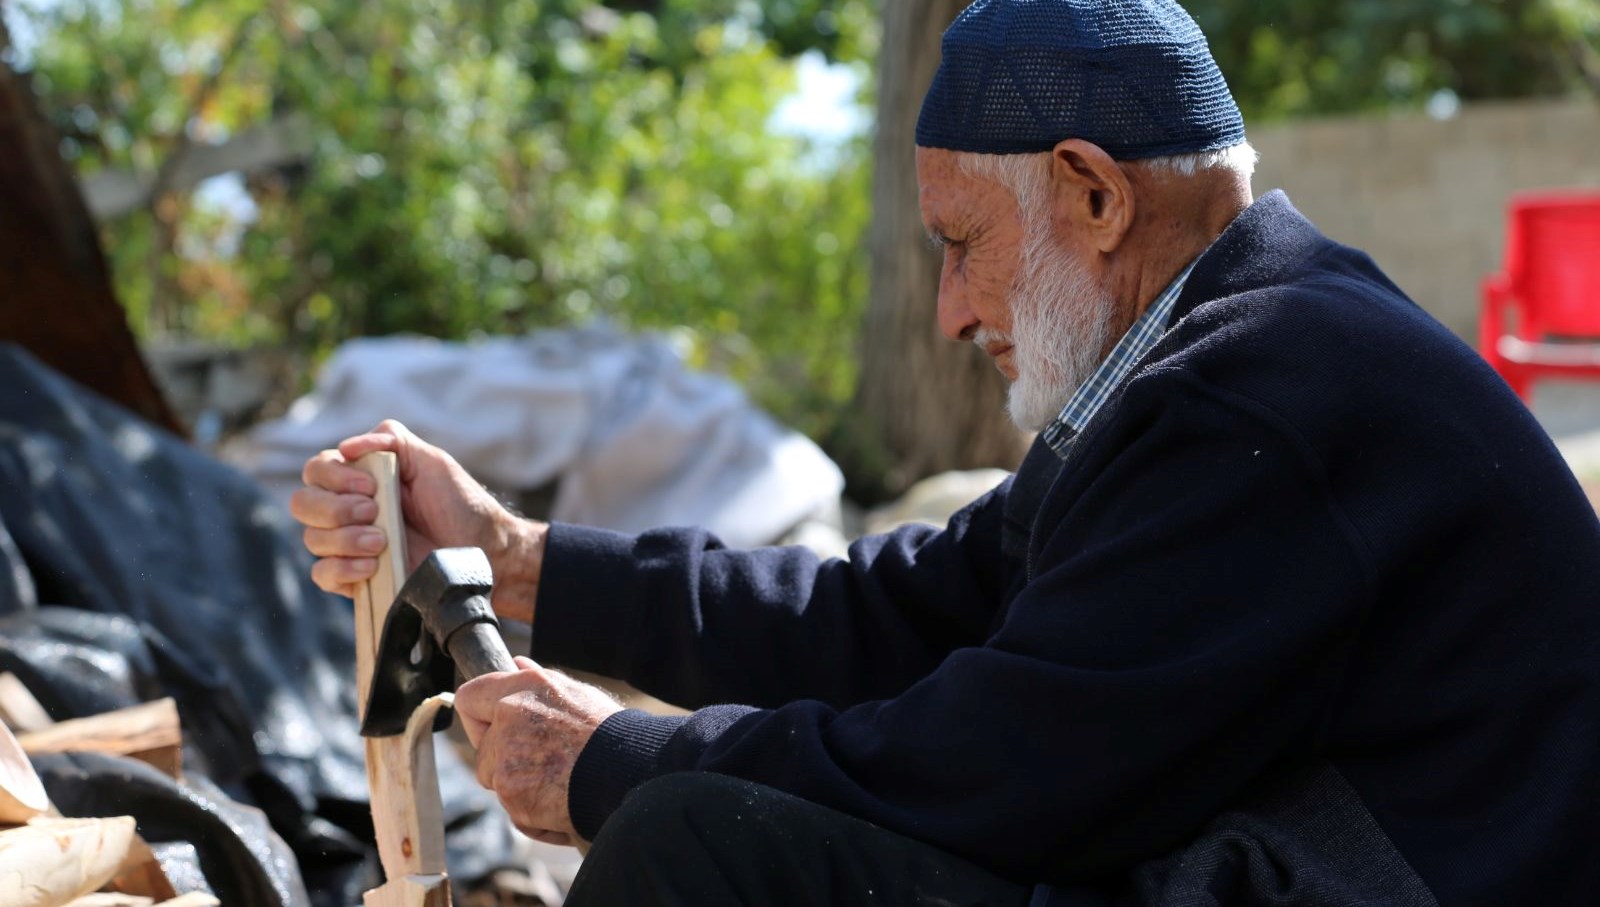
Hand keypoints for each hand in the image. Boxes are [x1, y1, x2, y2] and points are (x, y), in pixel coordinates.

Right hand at [290, 419, 545, 621]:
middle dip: (335, 508)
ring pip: (312, 539)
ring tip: (383, 543)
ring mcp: (348, 545)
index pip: (316, 470)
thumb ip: (392, 440)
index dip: (335, 477)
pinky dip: (342, 568)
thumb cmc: (459, 504)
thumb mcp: (431, 461)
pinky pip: (322, 574)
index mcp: (358, 479)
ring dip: (345, 538)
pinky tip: (372, 566)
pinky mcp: (355, 578)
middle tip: (374, 513)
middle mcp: (346, 510)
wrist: (485, 551)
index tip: (372, 488)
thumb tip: (347, 447)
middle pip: (303, 504)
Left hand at [455, 656, 624, 846]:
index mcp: (523, 688)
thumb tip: (516, 663)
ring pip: (498, 783)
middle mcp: (508, 718)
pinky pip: (515, 812)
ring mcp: (506, 760)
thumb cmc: (608, 732)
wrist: (632, 772)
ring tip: (560, 782)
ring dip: (520, 788)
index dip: (479, 716)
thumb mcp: (575, 694)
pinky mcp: (512, 796)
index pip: (470, 697)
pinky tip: (563, 803)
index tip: (494, 728)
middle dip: (504, 760)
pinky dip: (535, 814)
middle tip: (543, 762)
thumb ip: (536, 680)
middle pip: (482, 750)